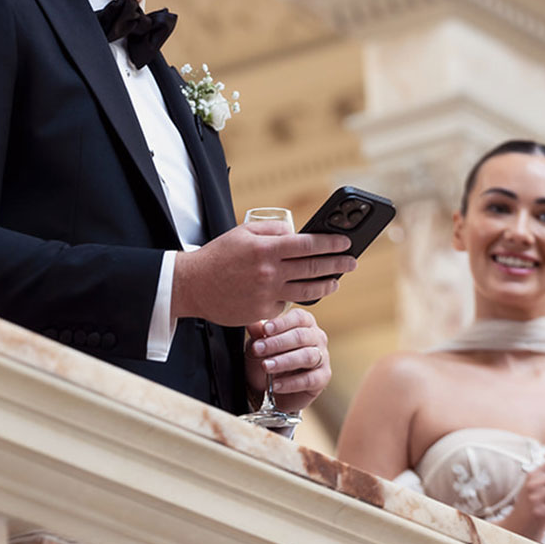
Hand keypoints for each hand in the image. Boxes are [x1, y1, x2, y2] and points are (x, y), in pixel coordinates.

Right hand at [171, 223, 355, 326]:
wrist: (193, 285)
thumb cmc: (218, 256)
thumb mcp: (243, 232)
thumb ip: (272, 231)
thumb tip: (295, 232)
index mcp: (266, 249)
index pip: (308, 245)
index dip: (331, 244)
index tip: (346, 243)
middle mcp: (270, 272)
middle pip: (314, 268)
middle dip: (338, 264)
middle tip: (351, 262)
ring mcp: (267, 295)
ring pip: (307, 291)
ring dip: (326, 286)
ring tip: (336, 281)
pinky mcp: (263, 313)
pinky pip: (286, 305)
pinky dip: (293, 298)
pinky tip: (298, 292)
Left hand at [245, 309, 330, 412]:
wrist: (272, 387)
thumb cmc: (269, 357)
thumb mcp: (260, 344)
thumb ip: (258, 333)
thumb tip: (252, 324)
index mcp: (304, 322)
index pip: (298, 317)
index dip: (282, 323)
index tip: (265, 329)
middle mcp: (317, 337)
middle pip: (301, 336)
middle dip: (278, 343)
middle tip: (257, 349)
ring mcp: (323, 357)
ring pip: (306, 356)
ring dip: (284, 361)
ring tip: (265, 366)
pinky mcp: (322, 378)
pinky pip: (309, 380)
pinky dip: (290, 383)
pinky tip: (275, 385)